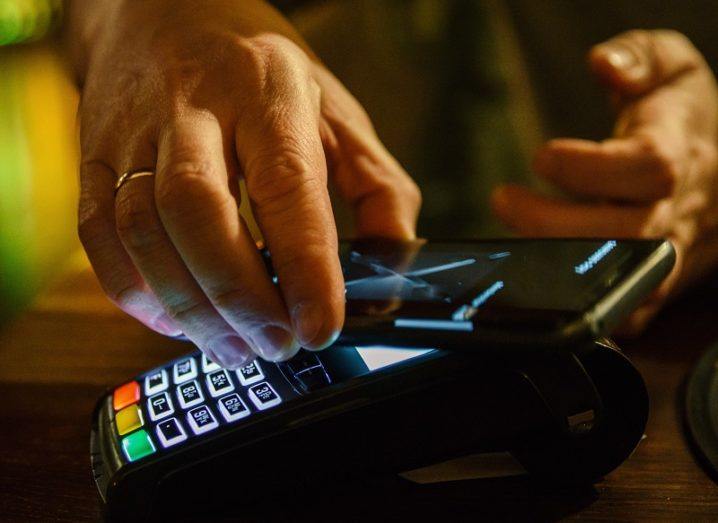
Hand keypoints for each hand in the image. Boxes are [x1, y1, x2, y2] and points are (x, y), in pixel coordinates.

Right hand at [68, 0, 420, 365]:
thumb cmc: (259, 72)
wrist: (162, 12)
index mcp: (267, 92)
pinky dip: (137, 294)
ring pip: (143, 231)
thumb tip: (394, 258)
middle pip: (200, 210)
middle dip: (240, 296)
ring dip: (191, 308)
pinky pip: (99, 238)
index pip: (286, 185)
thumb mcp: (335, 111)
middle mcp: (194, 108)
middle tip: (277, 346)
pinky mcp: (93, 158)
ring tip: (236, 350)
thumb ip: (375, 185)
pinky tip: (178, 321)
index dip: (305, 266)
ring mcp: (133, 133)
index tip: (321, 327)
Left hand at [492, 30, 717, 333]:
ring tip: (509, 234)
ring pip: (624, 278)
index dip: (591, 168)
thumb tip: (603, 62)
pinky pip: (628, 312)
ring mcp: (670, 251)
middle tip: (502, 199)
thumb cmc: (678, 115)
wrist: (716, 169)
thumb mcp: (670, 64)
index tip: (541, 155)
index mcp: (682, 152)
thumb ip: (639, 55)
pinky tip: (539, 288)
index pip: (648, 168)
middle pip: (628, 233)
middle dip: (555, 222)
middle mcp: (679, 209)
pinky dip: (584, 309)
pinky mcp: (656, 280)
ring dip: (557, 266)